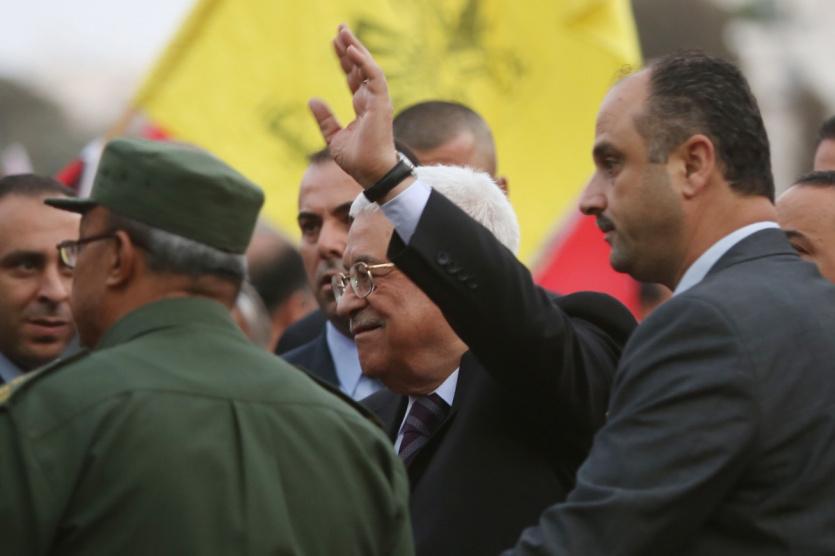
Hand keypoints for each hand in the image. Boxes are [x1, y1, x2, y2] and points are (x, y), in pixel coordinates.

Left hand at [309, 24, 397, 187]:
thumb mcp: (334, 137)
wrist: (371, 173)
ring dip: (356, 48)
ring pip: (368, 67)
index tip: (334, 43)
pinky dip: (363, 62)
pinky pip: (374, 76)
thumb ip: (325, 118)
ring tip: (343, 32)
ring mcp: (378, 101)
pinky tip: (351, 50)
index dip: (344, 60)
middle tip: (340, 28)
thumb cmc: (357, 160)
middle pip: (361, 68)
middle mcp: (372, 100)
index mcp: (363, 107)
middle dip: (350, 47)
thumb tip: (312, 100)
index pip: (354, 78)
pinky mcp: (381, 103)